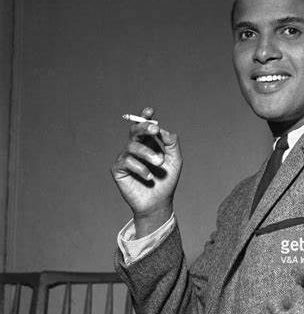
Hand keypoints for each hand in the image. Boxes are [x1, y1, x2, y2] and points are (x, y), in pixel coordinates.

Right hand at [111, 107, 181, 235]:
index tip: (150, 111)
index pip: (145, 126)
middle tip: (155, 130)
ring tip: (159, 163)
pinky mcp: (118, 169)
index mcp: (149, 143)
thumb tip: (164, 130)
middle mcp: (136, 147)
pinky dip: (140, 168)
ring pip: (132, 146)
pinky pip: (126, 161)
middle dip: (144, 127)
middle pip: (135, 130)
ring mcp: (126, 157)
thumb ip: (172, 143)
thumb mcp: (175, 160)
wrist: (159, 203)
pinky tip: (149, 177)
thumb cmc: (166, 181)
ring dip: (148, 153)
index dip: (145, 117)